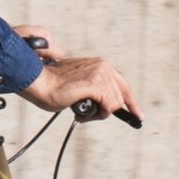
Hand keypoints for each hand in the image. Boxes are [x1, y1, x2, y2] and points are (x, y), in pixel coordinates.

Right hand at [12, 26, 143, 123]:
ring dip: (99, 113)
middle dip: (106, 111)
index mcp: (100, 64)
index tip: (138, 115)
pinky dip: (97, 115)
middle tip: (88, 115)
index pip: (123, 85)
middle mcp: (103, 66)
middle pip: (120, 98)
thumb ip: (94, 87)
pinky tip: (82, 113)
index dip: (131, 102)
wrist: (40, 83)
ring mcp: (100, 74)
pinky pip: (108, 107)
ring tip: (81, 112)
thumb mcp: (81, 84)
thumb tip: (104, 102)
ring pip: (114, 104)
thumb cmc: (55, 86)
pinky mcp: (95, 84)